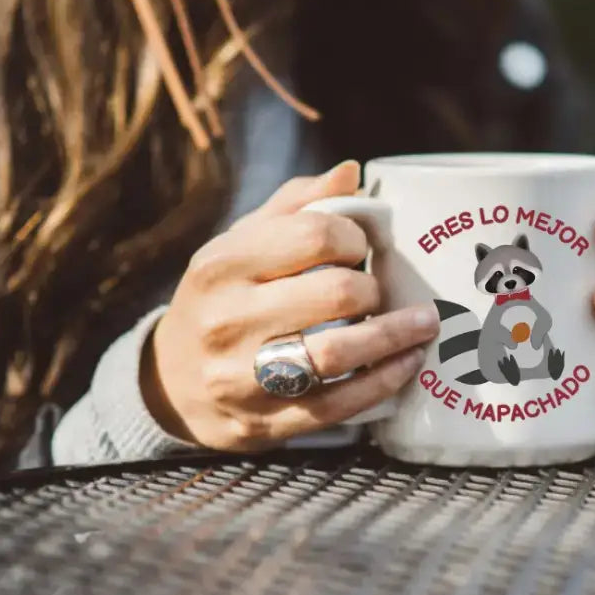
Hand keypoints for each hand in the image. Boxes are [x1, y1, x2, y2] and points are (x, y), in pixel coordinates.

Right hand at [141, 160, 439, 450]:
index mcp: (222, 265)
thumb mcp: (240, 245)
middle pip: (335, 294)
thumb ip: (295, 207)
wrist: (171, 383)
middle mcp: (228, 320)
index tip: (362, 246)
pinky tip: (407, 362)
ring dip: (394, 335)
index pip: (314, 236)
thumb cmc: (222, 298)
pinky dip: (384, 381)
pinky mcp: (267, 422)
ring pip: (337, 353)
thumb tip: (351, 172)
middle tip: (382, 288)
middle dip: (374, 288)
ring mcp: (244, 377)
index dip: (354, 237)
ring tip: (423, 323)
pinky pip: (339, 404)